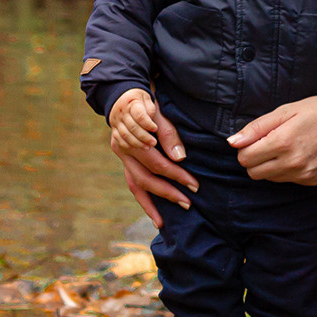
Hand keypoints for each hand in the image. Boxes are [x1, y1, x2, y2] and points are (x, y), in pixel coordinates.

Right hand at [109, 88, 196, 225]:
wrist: (124, 94)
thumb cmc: (146, 102)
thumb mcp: (158, 111)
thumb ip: (168, 134)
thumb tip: (180, 158)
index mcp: (132, 139)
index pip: (157, 163)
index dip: (176, 175)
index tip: (194, 185)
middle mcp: (123, 150)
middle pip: (145, 178)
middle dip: (167, 192)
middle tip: (187, 202)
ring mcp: (122, 156)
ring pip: (135, 185)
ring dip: (151, 204)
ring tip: (163, 222)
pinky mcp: (124, 160)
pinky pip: (133, 183)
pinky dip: (143, 198)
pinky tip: (154, 213)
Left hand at [229, 91, 316, 185]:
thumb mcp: (286, 110)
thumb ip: (257, 127)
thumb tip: (233, 142)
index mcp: (283, 142)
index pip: (245, 158)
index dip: (245, 147)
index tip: (255, 137)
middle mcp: (292, 163)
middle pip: (253, 172)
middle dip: (254, 158)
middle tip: (268, 142)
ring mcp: (303, 175)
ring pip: (269, 178)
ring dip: (269, 165)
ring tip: (286, 146)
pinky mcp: (311, 181)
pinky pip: (286, 180)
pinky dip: (286, 169)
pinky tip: (298, 154)